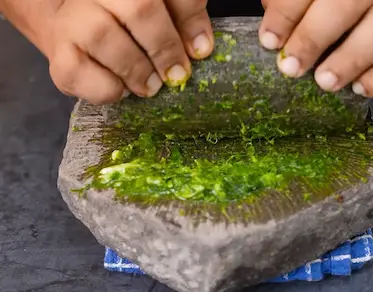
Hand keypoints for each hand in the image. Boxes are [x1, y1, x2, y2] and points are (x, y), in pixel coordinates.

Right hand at [46, 0, 212, 103]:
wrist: (77, 30)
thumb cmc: (127, 23)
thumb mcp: (160, 12)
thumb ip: (182, 20)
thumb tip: (201, 47)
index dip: (189, 19)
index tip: (201, 51)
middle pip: (139, 8)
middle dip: (165, 47)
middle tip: (176, 74)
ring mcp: (72, 19)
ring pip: (104, 37)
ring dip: (137, 70)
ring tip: (151, 86)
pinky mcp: (59, 55)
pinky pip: (80, 73)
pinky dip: (108, 89)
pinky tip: (122, 90)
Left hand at [259, 0, 372, 96]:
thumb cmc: (354, 2)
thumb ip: (297, 3)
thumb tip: (272, 19)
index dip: (287, 11)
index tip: (270, 40)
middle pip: (349, 2)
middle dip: (314, 36)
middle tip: (291, 66)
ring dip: (350, 58)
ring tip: (324, 81)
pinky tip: (361, 87)